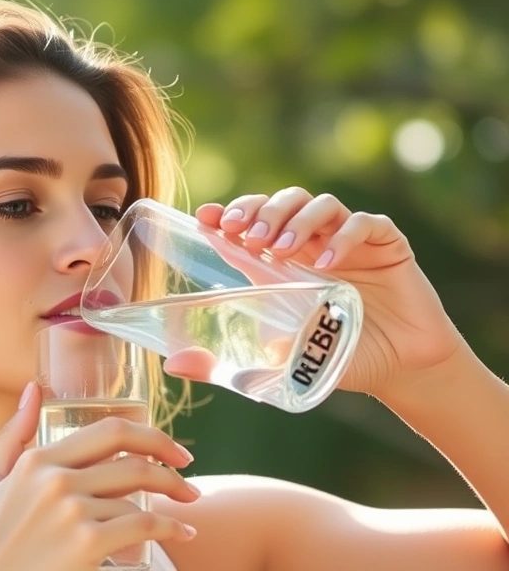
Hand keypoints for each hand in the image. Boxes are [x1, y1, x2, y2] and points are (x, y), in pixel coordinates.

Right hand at [0, 382, 198, 570]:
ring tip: (186, 508)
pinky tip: (182, 534)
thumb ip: (11, 436)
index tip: (171, 450)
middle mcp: (56, 480)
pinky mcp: (87, 544)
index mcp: (36, 461)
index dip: (151, 436)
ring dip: (174, 502)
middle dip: (171, 467)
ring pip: (140, 497)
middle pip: (133, 462)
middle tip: (188, 478)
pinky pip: (144, 527)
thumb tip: (32, 390)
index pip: (109, 432)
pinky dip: (172, 529)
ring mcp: (72, 512)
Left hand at [191, 187, 466, 397]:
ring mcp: (348, 240)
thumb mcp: (275, 362)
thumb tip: (174, 366)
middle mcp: (311, 243)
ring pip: (318, 204)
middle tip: (245, 236)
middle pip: (280, 203)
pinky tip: (325, 262)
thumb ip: (227, 363)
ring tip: (280, 248)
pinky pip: (364, 223)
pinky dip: (342, 236)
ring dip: (294, 220)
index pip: (248, 224)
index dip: (226, 214)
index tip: (206, 218)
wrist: (398, 370)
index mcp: (279, 263)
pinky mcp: (386, 245)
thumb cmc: (333, 359)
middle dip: (259, 212)